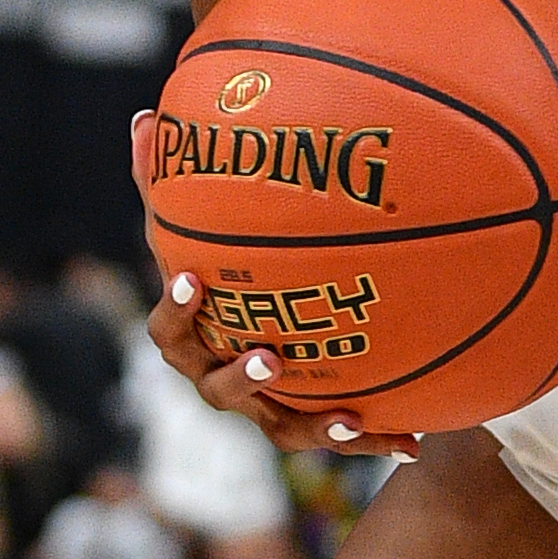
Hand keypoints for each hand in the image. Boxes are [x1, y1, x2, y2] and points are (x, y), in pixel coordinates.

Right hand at [127, 111, 418, 455]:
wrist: (257, 334)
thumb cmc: (215, 272)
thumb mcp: (192, 228)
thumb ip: (166, 180)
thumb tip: (143, 116)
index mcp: (189, 339)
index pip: (167, 333)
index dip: (173, 312)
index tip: (191, 282)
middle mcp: (219, 378)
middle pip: (219, 390)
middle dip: (243, 377)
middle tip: (269, 354)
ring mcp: (262, 408)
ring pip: (281, 428)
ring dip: (314, 426)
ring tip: (347, 418)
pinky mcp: (301, 420)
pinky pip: (334, 436)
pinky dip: (372, 440)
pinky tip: (414, 442)